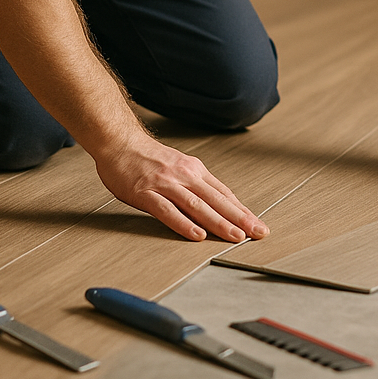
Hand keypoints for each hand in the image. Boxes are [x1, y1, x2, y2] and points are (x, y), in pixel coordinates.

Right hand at [92, 132, 268, 242]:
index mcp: (194, 170)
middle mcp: (184, 176)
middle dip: (240, 218)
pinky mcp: (146, 193)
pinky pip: (168, 211)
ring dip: (218, 223)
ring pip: (197, 206)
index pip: (224, 194)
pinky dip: (184, 224)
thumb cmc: (148, 158)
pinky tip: (196, 235)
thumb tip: (220, 204)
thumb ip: (197, 185)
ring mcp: (165, 184)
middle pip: (216, 200)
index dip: (242, 211)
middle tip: (258, 233)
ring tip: (235, 236)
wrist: (120, 142)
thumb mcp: (179, 167)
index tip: (258, 225)